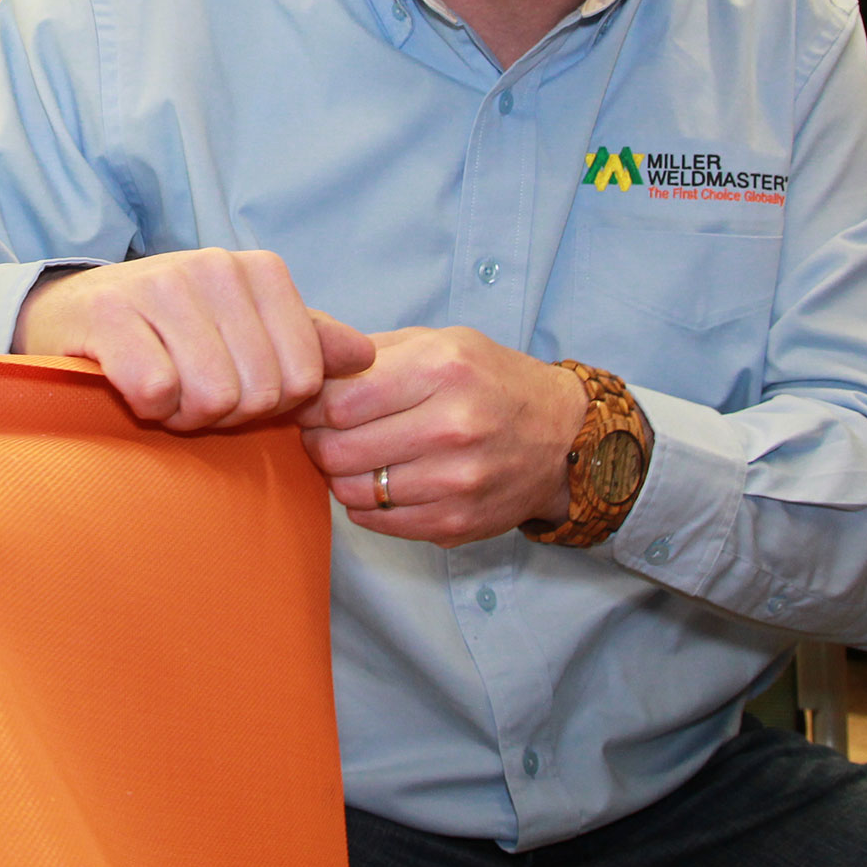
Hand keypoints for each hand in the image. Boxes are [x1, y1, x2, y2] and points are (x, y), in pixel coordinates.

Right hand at [14, 250, 375, 431]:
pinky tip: (132, 388)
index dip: (270, 404)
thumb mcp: (242, 327)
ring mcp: (161, 286)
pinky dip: (148, 408)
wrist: (72, 312)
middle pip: (259, 393)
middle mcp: (215, 267)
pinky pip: (158, 393)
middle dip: (225, 414)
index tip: (233, 385)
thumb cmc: (169, 328)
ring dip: (184, 415)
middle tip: (192, 393)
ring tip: (166, 390)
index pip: (305, 377)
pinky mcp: (110, 314)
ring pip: (212, 397)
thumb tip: (365, 356)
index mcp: (260, 270)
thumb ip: (306, 341)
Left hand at [296, 327, 587, 546]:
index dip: (309, 405)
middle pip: (337, 449)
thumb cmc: (489, 380)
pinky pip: (376, 521)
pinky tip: (381, 481)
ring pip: (350, 491)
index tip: (308, 404)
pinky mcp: (456, 523)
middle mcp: (451, 427)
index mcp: (442, 370)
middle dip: (317, 441)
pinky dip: (364, 504)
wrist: (561, 437)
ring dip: (338, 475)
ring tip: (355, 457)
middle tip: (324, 433)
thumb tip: (305, 369)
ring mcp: (456, 482)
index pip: (338, 400)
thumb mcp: (438, 343)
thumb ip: (369, 354)